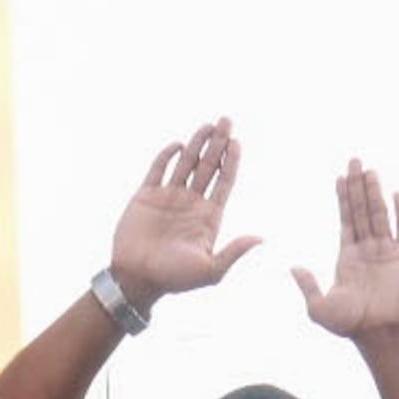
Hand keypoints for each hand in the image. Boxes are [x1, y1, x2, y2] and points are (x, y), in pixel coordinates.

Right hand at [109, 121, 260, 305]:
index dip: (231, 162)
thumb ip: (234, 253)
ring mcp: (169, 197)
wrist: (137, 278)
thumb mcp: (210, 270)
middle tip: (227, 120)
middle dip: (218, 143)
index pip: (224, 182)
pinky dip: (168, 156)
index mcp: (208, 217)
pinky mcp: (146, 196)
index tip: (237, 142)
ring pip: (187, 163)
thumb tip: (260, 239)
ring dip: (197, 143)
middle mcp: (191, 203)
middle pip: (209, 166)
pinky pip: (159, 169)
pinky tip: (179, 144)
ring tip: (208, 124)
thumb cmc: (174, 279)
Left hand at [293, 160, 398, 340]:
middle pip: (361, 211)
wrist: (378, 334)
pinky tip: (396, 193)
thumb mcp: (319, 307)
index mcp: (347, 257)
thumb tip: (293, 268)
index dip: (342, 198)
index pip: (345, 220)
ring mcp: (386, 252)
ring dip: (374, 192)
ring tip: (369, 170)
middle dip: (357, 186)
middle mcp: (367, 250)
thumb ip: (307, 286)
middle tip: (354, 161)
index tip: (340, 178)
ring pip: (379, 214)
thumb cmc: (349, 325)